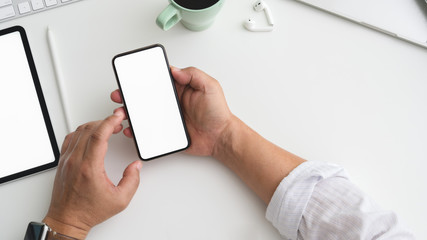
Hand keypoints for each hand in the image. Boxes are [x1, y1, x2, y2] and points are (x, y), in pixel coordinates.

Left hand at [43, 111, 141, 238]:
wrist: (67, 219)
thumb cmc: (88, 211)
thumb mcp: (119, 200)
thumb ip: (132, 181)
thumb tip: (136, 166)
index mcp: (89, 168)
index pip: (99, 135)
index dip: (110, 122)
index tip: (117, 117)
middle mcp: (75, 161)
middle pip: (89, 129)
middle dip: (105, 121)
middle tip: (116, 121)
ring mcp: (67, 160)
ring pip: (79, 132)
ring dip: (94, 125)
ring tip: (107, 127)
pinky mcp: (62, 162)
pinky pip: (71, 139)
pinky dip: (82, 132)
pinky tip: (90, 135)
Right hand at [111, 66, 233, 155]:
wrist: (220, 137)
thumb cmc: (218, 113)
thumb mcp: (210, 87)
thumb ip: (193, 75)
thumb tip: (174, 69)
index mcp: (179, 89)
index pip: (157, 80)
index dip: (143, 78)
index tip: (130, 77)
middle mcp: (171, 102)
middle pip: (146, 97)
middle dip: (130, 96)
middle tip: (119, 96)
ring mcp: (167, 118)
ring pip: (144, 113)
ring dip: (131, 113)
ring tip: (122, 113)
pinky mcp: (166, 132)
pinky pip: (149, 131)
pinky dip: (138, 131)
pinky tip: (131, 130)